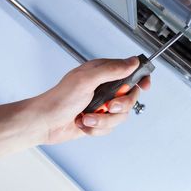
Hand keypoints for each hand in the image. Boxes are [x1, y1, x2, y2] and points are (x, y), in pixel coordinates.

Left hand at [31, 57, 150, 144]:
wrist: (45, 122)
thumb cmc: (59, 99)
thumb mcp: (86, 79)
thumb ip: (112, 70)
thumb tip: (132, 62)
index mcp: (101, 72)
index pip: (129, 71)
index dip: (140, 78)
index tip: (144, 86)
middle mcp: (103, 88)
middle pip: (130, 97)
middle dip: (120, 106)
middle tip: (108, 106)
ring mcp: (101, 105)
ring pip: (120, 116)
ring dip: (103, 120)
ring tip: (87, 117)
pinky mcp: (97, 120)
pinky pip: (109, 128)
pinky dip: (96, 128)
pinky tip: (83, 123)